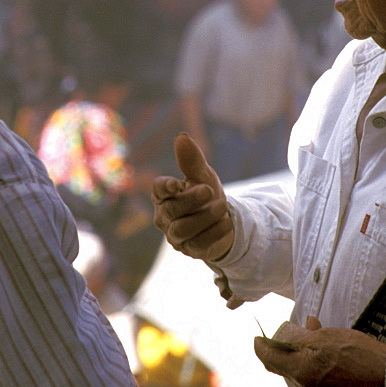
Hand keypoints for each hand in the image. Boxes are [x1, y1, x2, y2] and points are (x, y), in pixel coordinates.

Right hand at [151, 133, 233, 261]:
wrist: (224, 219)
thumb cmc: (207, 194)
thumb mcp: (203, 175)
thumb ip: (192, 160)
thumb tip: (181, 137)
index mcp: (164, 195)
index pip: (158, 189)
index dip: (165, 187)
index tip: (177, 184)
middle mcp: (164, 216)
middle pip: (170, 210)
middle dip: (190, 200)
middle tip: (209, 190)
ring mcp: (176, 235)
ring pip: (183, 229)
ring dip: (204, 217)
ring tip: (222, 206)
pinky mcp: (190, 250)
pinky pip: (199, 244)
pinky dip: (215, 233)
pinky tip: (227, 223)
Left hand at [254, 317, 385, 386]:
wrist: (385, 374)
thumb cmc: (358, 354)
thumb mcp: (325, 337)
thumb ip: (300, 337)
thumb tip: (282, 334)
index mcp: (300, 371)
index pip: (267, 358)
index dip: (260, 345)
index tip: (258, 338)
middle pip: (281, 369)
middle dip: (284, 352)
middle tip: (293, 337)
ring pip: (295, 375)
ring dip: (299, 360)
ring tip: (316, 345)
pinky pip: (308, 381)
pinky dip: (310, 368)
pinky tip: (323, 358)